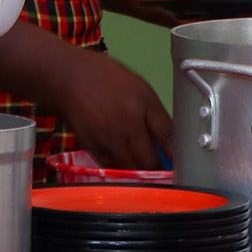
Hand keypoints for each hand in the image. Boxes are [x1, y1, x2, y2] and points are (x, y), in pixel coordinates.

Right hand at [52, 46, 173, 169]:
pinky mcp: (92, 147)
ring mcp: (108, 138)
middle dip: (159, 168)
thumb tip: (170, 138)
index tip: (182, 164)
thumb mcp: (139, 87)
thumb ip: (156, 113)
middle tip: (165, 171)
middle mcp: (127, 124)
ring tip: (145, 171)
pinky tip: (124, 164)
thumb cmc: (106, 78)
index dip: (177, 154)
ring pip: (131, 168)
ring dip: (140, 173)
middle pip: (149, 160)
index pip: (168, 136)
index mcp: (143, 104)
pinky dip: (121, 169)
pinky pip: (112, 167)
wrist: (69, 78)